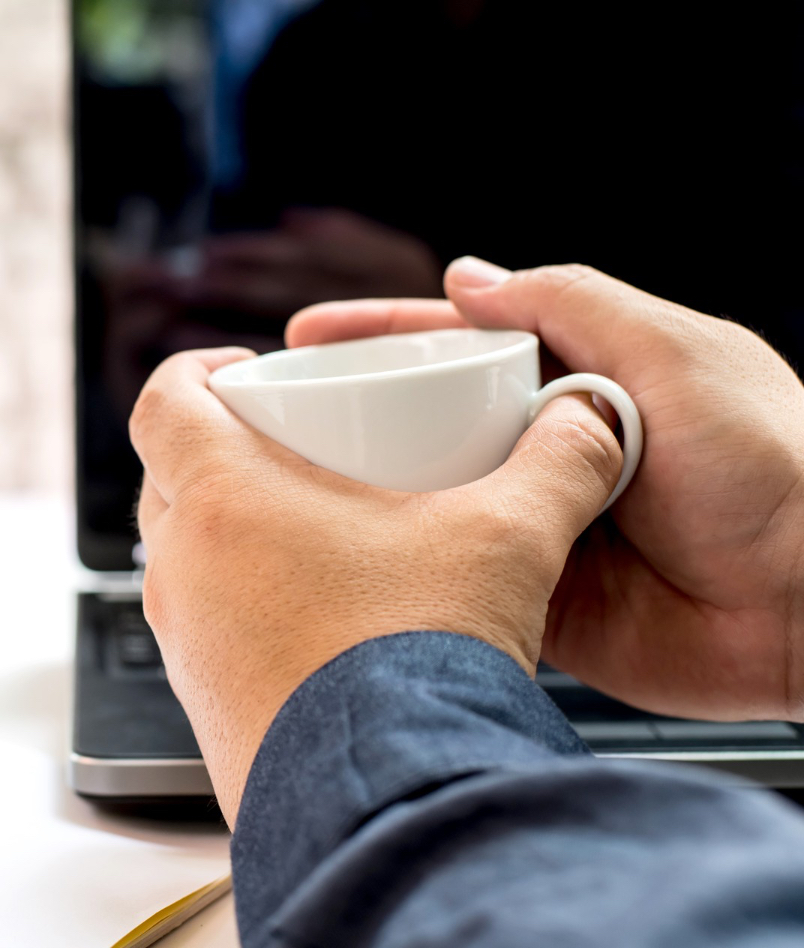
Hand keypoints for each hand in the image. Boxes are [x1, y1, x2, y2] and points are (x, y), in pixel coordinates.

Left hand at [131, 347, 622, 824]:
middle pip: (168, 476)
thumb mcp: (506, 540)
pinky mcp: (202, 703)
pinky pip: (204, 630)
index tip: (241, 373)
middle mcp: (182, 567)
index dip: (195, 372)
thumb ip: (556, 465)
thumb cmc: (415, 663)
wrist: (390, 801)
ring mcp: (183, 641)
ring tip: (312, 535)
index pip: (163, 400)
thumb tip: (589, 424)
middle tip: (291, 449)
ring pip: (185, 556)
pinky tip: (316, 621)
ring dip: (231, 533)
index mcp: (222, 497)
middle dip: (222, 451)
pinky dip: (242, 606)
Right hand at [285, 259, 803, 721]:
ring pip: (426, 499)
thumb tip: (467, 277)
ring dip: (364, 493)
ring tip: (287, 490)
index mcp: (574, 380)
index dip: (375, 337)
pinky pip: (455, 573)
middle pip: (422, 421)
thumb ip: (571, 304)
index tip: (302, 340)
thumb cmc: (775, 466)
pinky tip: (350, 560)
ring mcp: (533, 523)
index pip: (452, 345)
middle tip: (269, 422)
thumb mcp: (671, 351)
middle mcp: (543, 449)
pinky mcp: (532, 595)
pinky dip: (408, 565)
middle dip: (347, 416)